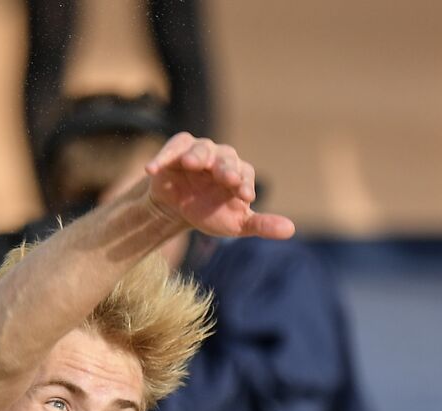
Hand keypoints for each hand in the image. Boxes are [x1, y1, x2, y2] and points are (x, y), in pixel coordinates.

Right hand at [145, 133, 294, 240]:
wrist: (178, 210)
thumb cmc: (210, 212)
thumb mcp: (237, 224)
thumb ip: (261, 225)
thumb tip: (290, 230)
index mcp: (239, 174)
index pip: (245, 175)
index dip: (245, 185)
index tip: (245, 197)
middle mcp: (221, 159)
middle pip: (227, 158)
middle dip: (226, 168)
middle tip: (226, 178)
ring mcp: (198, 152)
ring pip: (201, 149)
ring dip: (197, 155)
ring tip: (191, 164)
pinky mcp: (176, 151)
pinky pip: (172, 149)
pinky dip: (162, 157)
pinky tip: (151, 169)